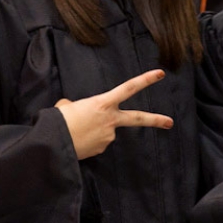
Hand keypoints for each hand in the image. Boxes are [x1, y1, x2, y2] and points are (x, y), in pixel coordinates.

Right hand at [55, 70, 172, 159]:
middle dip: (156, 120)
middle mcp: (110, 120)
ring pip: (104, 130)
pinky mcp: (102, 148)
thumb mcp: (66, 107)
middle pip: (137, 118)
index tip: (160, 74)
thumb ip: (75, 106)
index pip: (128, 88)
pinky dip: (88, 140)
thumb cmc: (58, 121)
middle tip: (170, 122)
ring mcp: (108, 136)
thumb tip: (73, 110)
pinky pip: (97, 142)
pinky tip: (76, 140)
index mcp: (103, 103)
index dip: (145, 80)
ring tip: (74, 131)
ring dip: (92, 131)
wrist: (52, 144)